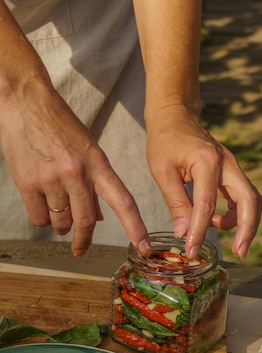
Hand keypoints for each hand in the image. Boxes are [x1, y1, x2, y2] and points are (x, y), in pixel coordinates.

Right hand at [0, 80, 150, 256]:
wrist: (24, 102)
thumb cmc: (59, 125)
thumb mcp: (87, 150)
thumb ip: (94, 184)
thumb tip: (97, 218)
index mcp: (98, 163)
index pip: (124, 202)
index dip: (136, 228)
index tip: (145, 248)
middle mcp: (77, 173)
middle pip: (86, 223)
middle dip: (84, 241)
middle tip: (81, 249)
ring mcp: (51, 179)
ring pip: (61, 223)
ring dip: (60, 225)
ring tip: (56, 207)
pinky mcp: (27, 183)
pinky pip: (39, 218)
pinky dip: (41, 217)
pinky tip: (41, 202)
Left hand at [145, 105, 261, 258]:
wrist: (176, 116)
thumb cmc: (165, 141)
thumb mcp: (162, 171)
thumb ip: (176, 202)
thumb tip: (183, 233)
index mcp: (207, 161)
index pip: (206, 204)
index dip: (200, 231)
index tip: (192, 250)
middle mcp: (227, 163)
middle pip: (249, 200)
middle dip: (247, 229)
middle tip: (240, 252)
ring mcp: (233, 167)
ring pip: (251, 199)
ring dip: (246, 224)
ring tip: (231, 244)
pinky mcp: (232, 173)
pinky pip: (243, 197)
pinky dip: (236, 215)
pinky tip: (217, 223)